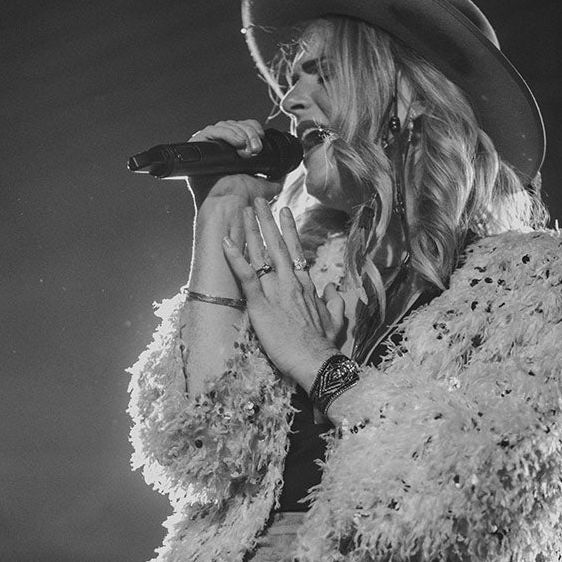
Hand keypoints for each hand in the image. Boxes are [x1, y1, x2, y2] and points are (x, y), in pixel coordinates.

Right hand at [186, 120, 282, 210]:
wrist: (231, 205)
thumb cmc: (243, 200)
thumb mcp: (265, 186)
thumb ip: (274, 178)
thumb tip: (284, 172)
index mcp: (232, 155)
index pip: (241, 129)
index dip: (252, 129)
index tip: (262, 138)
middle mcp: (220, 150)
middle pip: (234, 125)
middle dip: (249, 133)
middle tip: (257, 148)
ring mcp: (209, 148)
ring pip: (225, 125)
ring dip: (241, 134)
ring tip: (248, 150)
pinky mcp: (198, 147)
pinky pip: (211, 130)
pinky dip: (228, 133)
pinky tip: (238, 143)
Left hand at [222, 197, 344, 387]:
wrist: (316, 361)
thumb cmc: (324, 345)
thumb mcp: (335, 320)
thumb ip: (334, 302)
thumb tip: (334, 288)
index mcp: (305, 285)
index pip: (295, 251)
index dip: (288, 230)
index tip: (283, 212)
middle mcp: (290, 282)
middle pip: (277, 245)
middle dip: (267, 220)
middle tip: (258, 200)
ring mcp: (276, 291)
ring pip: (262, 254)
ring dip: (251, 231)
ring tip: (243, 210)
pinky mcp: (261, 303)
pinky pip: (247, 275)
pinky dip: (235, 257)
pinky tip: (226, 241)